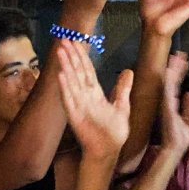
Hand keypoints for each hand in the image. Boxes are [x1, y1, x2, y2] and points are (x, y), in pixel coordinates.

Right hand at [57, 43, 132, 159]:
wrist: (108, 150)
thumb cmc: (113, 131)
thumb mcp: (122, 106)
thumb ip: (123, 88)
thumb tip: (128, 71)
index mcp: (95, 93)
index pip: (87, 70)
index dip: (82, 55)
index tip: (76, 41)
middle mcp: (84, 96)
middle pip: (77, 72)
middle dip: (71, 56)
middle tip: (64, 39)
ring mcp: (78, 105)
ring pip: (71, 82)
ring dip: (65, 66)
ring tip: (60, 52)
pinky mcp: (75, 116)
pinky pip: (69, 100)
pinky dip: (64, 88)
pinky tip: (60, 76)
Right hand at [159, 52, 188, 153]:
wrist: (174, 150)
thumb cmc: (179, 139)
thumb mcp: (188, 121)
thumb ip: (188, 107)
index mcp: (172, 105)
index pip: (176, 85)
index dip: (180, 73)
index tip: (184, 61)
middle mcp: (168, 103)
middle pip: (172, 82)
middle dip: (176, 68)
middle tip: (180, 54)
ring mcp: (166, 105)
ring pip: (169, 84)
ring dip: (173, 70)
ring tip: (177, 57)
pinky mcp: (166, 109)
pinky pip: (167, 91)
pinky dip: (169, 81)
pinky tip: (170, 70)